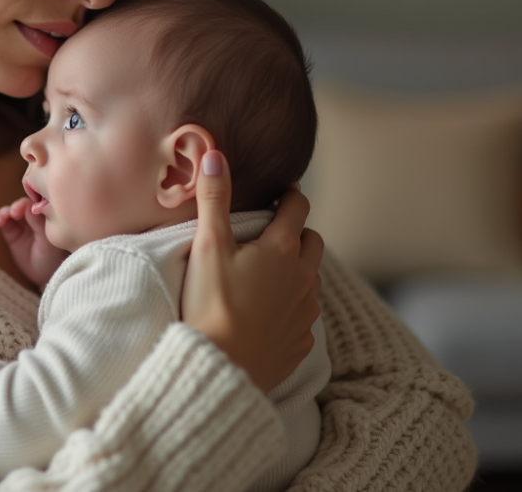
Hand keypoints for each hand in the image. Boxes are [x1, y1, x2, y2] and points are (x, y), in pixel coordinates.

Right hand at [0, 197, 68, 287]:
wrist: (44, 276)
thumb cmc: (52, 257)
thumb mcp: (47, 241)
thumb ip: (38, 224)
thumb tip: (29, 206)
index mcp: (47, 216)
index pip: (38, 203)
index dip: (31, 202)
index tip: (26, 207)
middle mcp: (34, 217)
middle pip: (23, 205)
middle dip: (18, 206)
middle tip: (14, 212)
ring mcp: (22, 224)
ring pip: (12, 211)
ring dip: (6, 211)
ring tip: (4, 218)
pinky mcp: (11, 232)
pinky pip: (4, 221)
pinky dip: (0, 218)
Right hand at [180, 150, 323, 393]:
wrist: (220, 367)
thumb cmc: (211, 304)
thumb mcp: (208, 246)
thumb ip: (215, 199)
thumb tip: (215, 155)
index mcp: (283, 250)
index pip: (297, 208)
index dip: (291, 195)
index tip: (284, 191)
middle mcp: (303, 278)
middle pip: (313, 242)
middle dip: (298, 232)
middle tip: (273, 233)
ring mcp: (305, 312)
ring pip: (311, 280)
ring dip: (296, 271)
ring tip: (267, 275)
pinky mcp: (300, 342)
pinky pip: (303, 316)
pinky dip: (290, 308)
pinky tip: (267, 314)